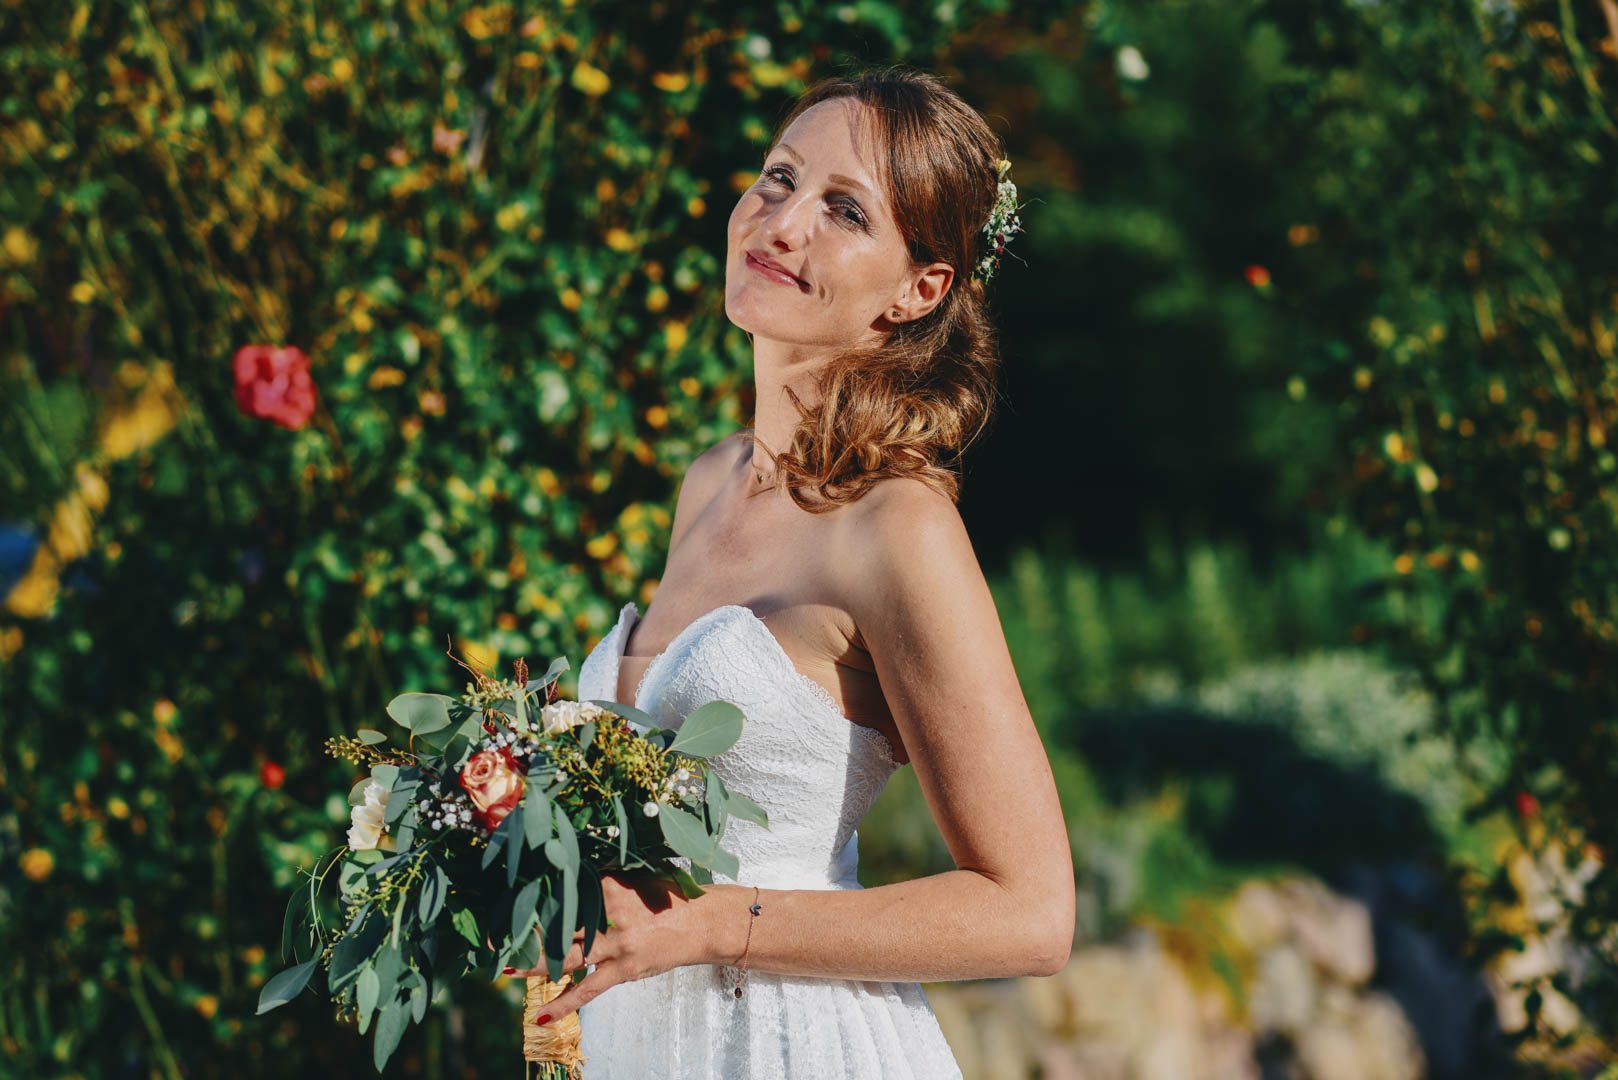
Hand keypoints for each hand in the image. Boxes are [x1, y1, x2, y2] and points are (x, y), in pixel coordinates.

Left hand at [503, 870, 707, 1026]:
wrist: (703, 922)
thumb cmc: (670, 896)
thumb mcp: (639, 878)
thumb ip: (606, 879)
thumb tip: (571, 872)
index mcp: (613, 887)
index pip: (570, 887)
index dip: (542, 890)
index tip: (515, 889)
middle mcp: (612, 915)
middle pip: (561, 923)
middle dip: (528, 927)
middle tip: (496, 931)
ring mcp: (617, 945)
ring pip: (567, 956)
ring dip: (534, 964)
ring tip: (505, 969)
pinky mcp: (623, 970)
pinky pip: (588, 990)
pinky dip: (564, 1004)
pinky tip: (540, 1016)